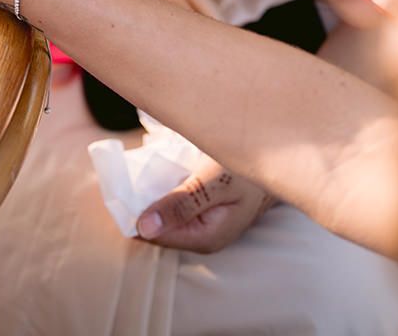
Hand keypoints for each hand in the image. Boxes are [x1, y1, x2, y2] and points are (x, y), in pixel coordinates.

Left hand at [136, 155, 273, 253]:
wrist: (279, 158)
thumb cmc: (250, 170)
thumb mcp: (215, 182)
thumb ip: (181, 204)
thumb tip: (143, 227)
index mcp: (204, 238)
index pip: (152, 235)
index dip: (132, 211)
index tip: (118, 185)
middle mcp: (200, 235)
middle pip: (155, 223)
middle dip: (138, 200)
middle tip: (125, 170)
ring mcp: (201, 221)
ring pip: (161, 210)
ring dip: (148, 190)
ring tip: (138, 165)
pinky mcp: (201, 207)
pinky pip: (172, 199)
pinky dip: (161, 183)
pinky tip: (156, 165)